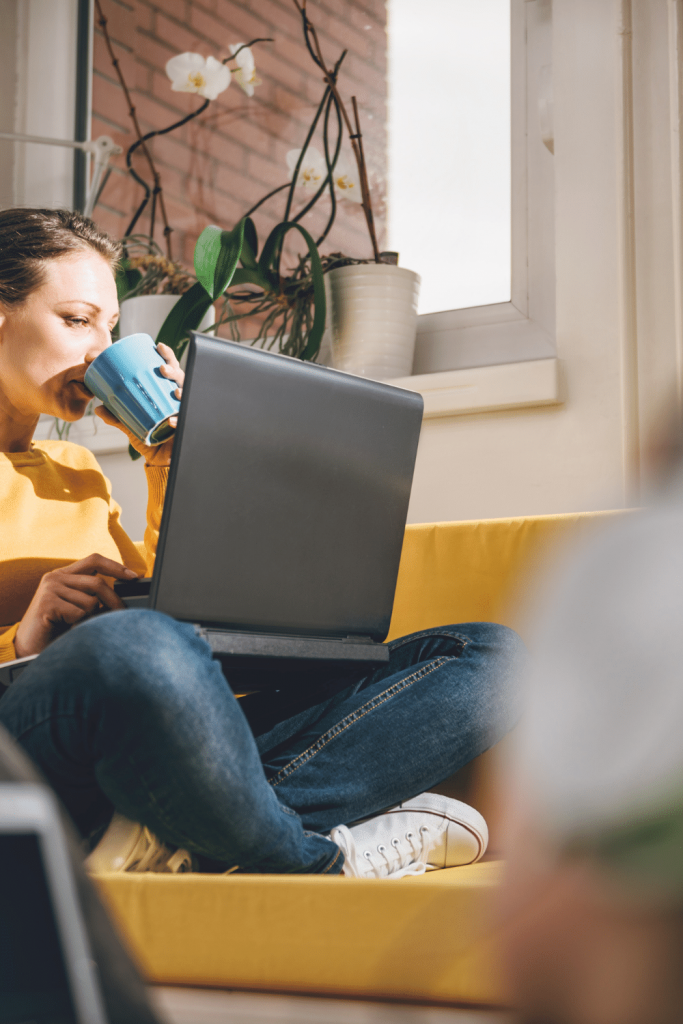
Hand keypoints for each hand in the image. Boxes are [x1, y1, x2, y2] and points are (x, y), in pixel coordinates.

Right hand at [14, 554, 138, 656]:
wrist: (28, 646)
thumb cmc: (56, 627)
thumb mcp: (75, 605)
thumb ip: (91, 595)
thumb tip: (121, 597)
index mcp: (63, 574)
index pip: (94, 560)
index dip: (116, 567)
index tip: (134, 577)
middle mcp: (55, 577)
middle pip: (98, 583)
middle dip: (114, 602)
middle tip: (122, 615)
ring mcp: (50, 589)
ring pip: (91, 602)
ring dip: (92, 618)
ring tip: (79, 626)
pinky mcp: (47, 603)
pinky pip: (79, 613)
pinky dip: (80, 625)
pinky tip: (68, 628)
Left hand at [94, 343, 184, 467]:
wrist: (159, 459)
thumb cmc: (149, 436)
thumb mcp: (130, 425)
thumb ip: (116, 416)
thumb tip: (98, 408)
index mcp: (165, 392)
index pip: (169, 369)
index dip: (167, 356)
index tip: (158, 346)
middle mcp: (177, 399)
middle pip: (180, 378)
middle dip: (174, 370)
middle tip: (162, 368)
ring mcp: (183, 412)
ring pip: (187, 396)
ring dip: (181, 391)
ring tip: (174, 392)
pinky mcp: (185, 428)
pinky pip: (184, 422)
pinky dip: (179, 421)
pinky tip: (173, 421)